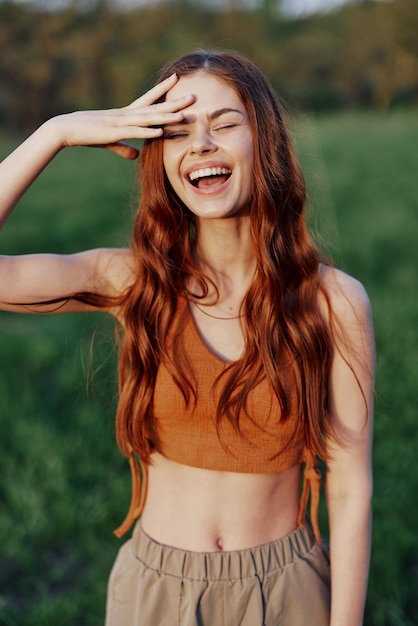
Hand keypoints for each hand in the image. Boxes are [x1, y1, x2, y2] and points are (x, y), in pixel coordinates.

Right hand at [48, 73, 193, 159]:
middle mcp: (126, 115)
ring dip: (166, 117)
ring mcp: (121, 123)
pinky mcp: (114, 133)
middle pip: (155, 107)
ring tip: (183, 115)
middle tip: (193, 95)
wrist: (66, 129)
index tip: (176, 79)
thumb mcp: (110, 142)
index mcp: (125, 115)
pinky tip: (160, 132)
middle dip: (174, 102)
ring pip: (148, 119)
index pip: (148, 100)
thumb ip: (124, 148)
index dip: (162, 90)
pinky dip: (147, 133)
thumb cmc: (87, 134)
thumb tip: (136, 156)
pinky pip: (134, 133)